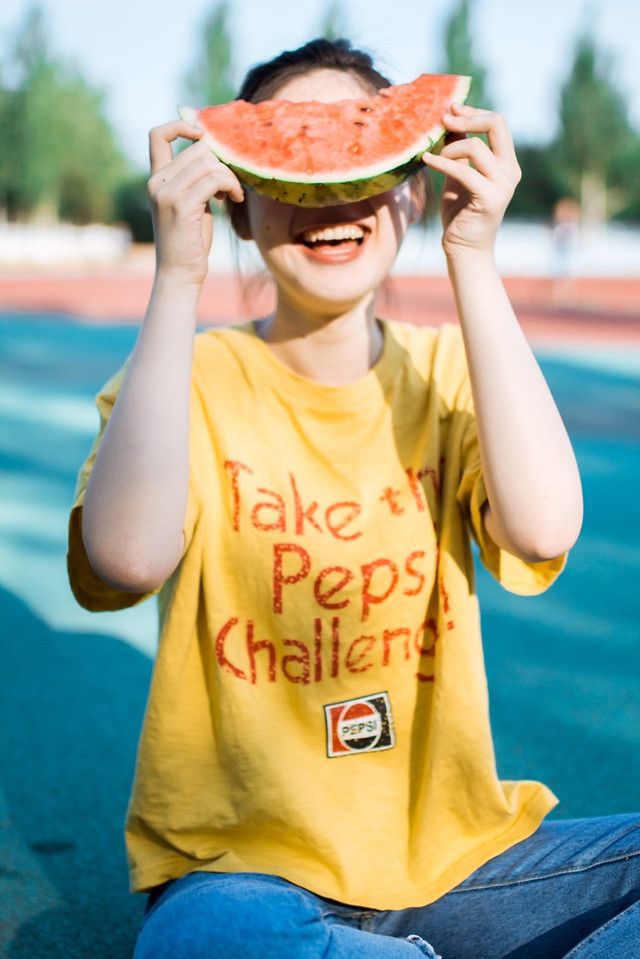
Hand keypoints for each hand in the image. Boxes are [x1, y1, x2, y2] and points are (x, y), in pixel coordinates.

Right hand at [148, 120, 243, 286]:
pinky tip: (235, 199)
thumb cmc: (189, 242)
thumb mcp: (190, 204)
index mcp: (156, 180)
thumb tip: (216, 155)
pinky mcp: (181, 205)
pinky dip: (231, 186)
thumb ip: (195, 180)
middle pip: (197, 149)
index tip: (203, 138)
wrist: (179, 273)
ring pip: (208, 162)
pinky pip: (214, 178)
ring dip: (229, 177)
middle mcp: (156, 182)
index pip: (158, 135)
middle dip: (220, 163)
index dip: (181, 126)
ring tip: (233, 195)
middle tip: (229, 186)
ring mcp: (167, 193)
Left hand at [421, 104, 520, 257]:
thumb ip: (460, 150)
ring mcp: (503, 185)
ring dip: (450, 147)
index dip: (473, 111)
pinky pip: (463, 170)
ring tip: (434, 156)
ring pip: (476, 146)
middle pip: (497, 123)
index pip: (497, 123)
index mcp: (506, 163)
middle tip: (443, 119)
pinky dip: (441, 162)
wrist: (464, 249)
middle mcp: (510, 171)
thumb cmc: (460, 214)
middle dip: (468, 116)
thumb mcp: (459, 175)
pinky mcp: (490, 198)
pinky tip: (426, 160)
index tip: (450, 108)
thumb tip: (451, 120)